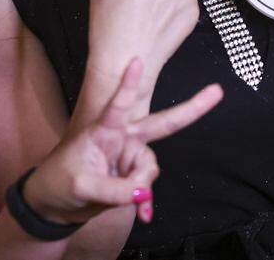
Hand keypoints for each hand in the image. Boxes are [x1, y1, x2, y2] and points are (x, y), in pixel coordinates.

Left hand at [23, 57, 222, 225]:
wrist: (55, 205)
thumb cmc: (60, 185)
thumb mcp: (82, 187)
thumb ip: (115, 190)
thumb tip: (145, 191)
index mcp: (102, 133)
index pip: (117, 106)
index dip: (128, 85)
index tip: (136, 60)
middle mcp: (120, 139)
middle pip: (160, 125)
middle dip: (190, 110)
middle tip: (217, 91)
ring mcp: (127, 156)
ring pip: (150, 168)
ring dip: (141, 187)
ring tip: (120, 199)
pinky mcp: (130, 174)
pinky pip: (148, 186)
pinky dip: (145, 199)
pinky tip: (143, 213)